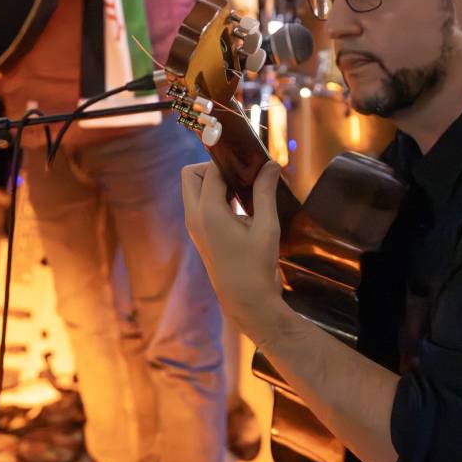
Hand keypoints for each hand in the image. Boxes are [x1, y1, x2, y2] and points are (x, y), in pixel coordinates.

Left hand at [181, 159, 286, 345]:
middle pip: (191, 175)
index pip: (212, 170)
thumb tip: (271, 165)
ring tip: (245, 189)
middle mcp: (195, 216)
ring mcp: (195, 226)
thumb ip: (266, 192)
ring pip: (194, 189)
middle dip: (213, 167)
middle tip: (242, 175)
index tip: (251, 159)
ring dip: (215, 183)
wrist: (246, 302)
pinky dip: (216, 197)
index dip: (231, 160)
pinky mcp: (200, 234)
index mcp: (208, 212)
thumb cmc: (257, 266)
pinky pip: (201, 204)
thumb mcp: (266, 227)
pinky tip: (242, 205)